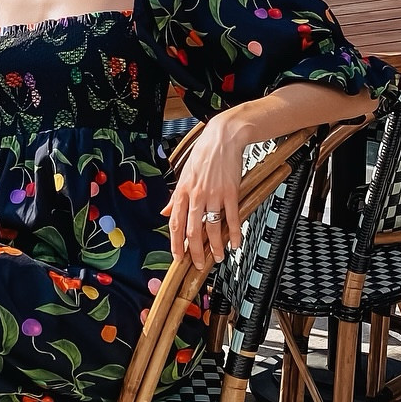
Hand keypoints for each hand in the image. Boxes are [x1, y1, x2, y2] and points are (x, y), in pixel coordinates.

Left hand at [163, 113, 247, 270]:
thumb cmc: (204, 153)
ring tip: (218, 257)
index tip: (178, 257)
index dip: (176, 243)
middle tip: (198, 264)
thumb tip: (165, 211)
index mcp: (182, 191)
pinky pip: (231, 218)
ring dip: (215, 246)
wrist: (223, 137)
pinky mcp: (230, 192)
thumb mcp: (184, 174)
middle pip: (192, 230)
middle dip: (195, 251)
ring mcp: (214, 195)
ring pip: (212, 227)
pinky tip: (235, 243)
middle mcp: (196, 195)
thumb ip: (176, 196)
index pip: (175, 223)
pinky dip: (233, 233)